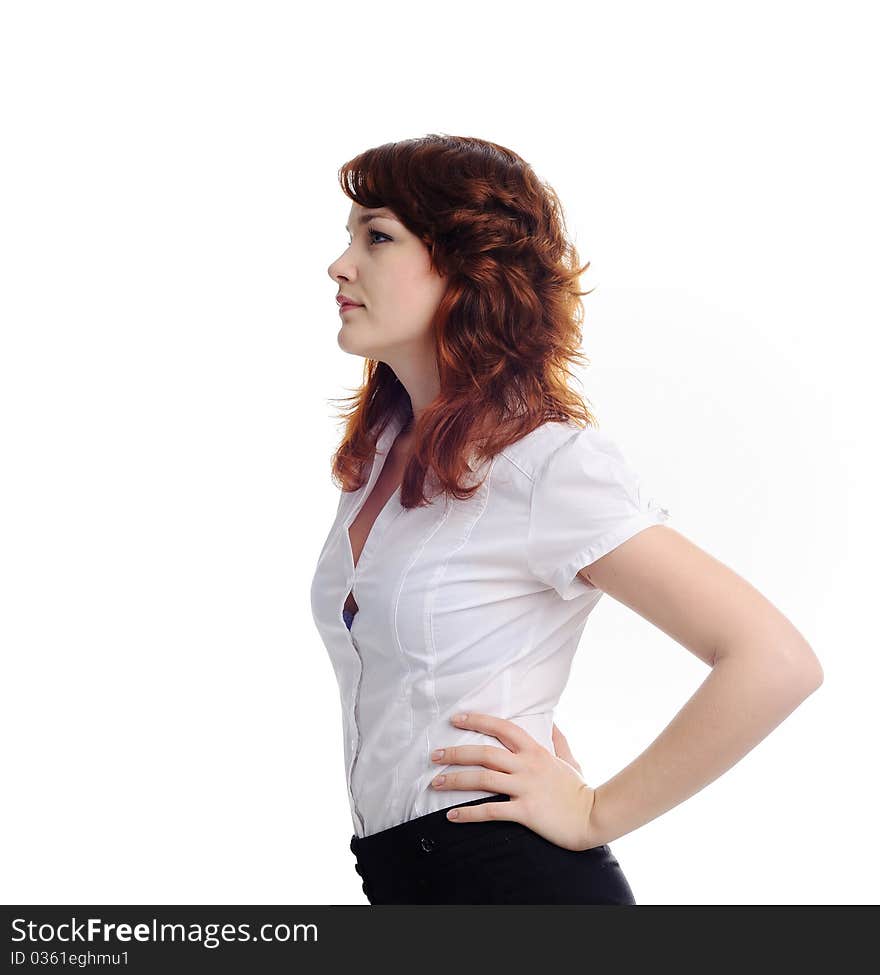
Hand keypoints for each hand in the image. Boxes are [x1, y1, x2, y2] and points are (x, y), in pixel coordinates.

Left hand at [430, 711, 600, 851]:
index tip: (456, 719)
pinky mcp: (526, 812)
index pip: (502, 728)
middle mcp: (527, 766)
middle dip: (456, 753)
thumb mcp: (569, 759)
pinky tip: (452, 816)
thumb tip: (552, 722)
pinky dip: (469, 813)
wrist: (595, 816)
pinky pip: (491, 811)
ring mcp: (526, 788)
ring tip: (435, 783)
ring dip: (455, 780)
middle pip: (484, 753)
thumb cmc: (580, 789)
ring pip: (483, 779)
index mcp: (535, 751)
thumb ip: (558, 740)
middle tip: (434, 756)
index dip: (477, 721)